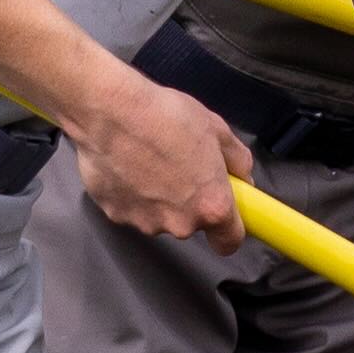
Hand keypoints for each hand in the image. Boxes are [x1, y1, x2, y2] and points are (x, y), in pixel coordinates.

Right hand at [69, 65, 256, 241]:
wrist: (111, 111)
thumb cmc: (166, 116)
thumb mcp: (217, 129)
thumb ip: (237, 160)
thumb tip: (242, 176)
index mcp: (211, 205)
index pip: (229, 241)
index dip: (228, 229)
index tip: (223, 214)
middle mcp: (179, 223)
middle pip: (190, 223)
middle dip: (188, 201)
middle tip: (180, 166)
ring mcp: (145, 222)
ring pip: (159, 217)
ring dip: (158, 198)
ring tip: (149, 161)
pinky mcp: (115, 215)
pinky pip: (131, 208)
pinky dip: (131, 194)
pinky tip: (127, 165)